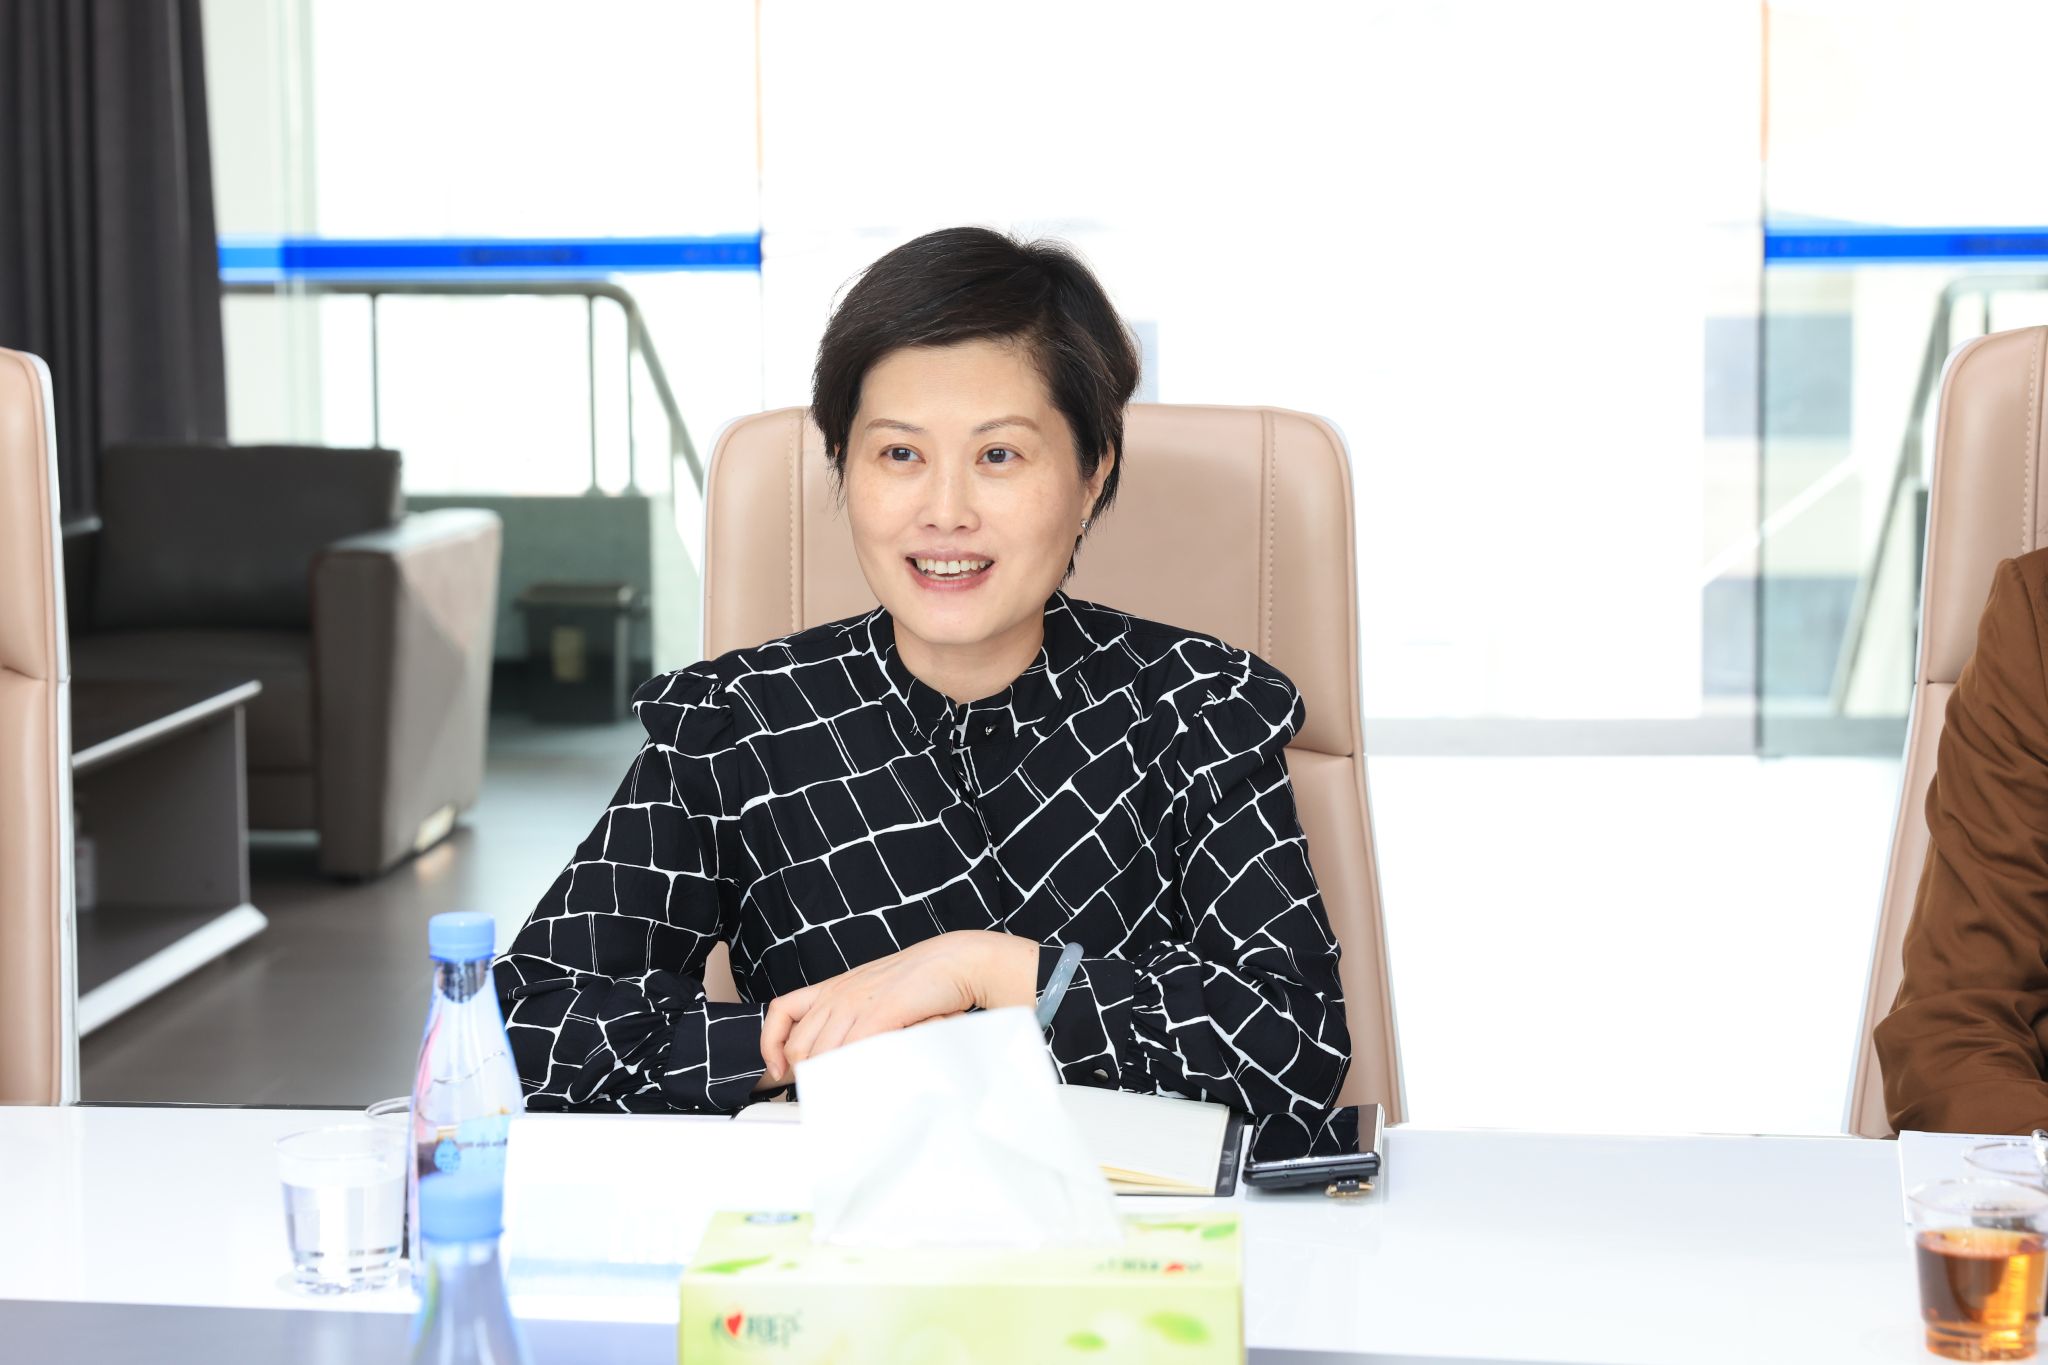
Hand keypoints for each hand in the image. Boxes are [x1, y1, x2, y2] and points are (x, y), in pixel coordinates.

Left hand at [758, 931, 1038, 1077]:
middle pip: (798, 1045)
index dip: (771, 1045)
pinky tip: (857, 1087)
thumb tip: (841, 1059)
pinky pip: (851, 1051)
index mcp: (834, 986)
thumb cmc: (922, 981)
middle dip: (801, 1076)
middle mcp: (838, 993)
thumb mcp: (875, 995)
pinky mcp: (879, 1013)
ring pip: (821, 1054)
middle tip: (817, 1097)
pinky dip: (849, 1074)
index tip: (776, 1072)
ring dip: (826, 1081)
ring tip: (838, 1101)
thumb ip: (854, 1020)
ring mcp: (856, 1002)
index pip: (781, 1012)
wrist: (955, 961)